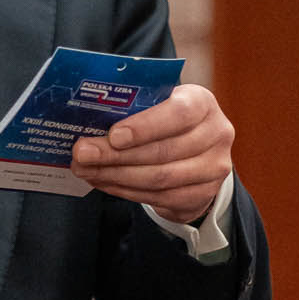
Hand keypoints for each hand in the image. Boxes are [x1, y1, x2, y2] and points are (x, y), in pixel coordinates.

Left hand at [70, 83, 233, 224]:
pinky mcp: (203, 194)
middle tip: (82, 155)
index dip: (145, 127)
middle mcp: (217, 134)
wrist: (197, 151)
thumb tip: (87, 121)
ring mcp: (213, 167)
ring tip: (86, 170)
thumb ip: (133, 108)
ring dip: (116, 176)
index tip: (113, 136)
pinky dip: (126, 191)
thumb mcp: (158, 103)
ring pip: (159, 178)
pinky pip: (159, 197)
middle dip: (115, 155)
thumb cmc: (167, 120)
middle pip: (162, 151)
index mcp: (202, 102)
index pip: (178, 113)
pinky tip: (104, 182)